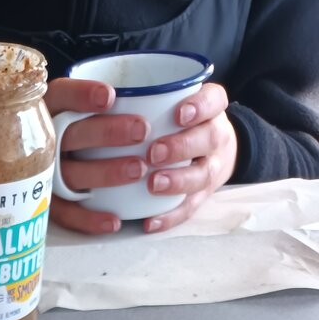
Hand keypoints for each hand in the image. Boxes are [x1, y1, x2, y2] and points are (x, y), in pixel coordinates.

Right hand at [46, 77, 149, 235]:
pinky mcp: (51, 204)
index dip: (81, 96)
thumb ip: (119, 98)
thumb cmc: (91, 124)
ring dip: (104, 173)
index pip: (61, 95)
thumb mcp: (96, 104)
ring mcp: (45, 174)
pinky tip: (115, 220)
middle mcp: (45, 141)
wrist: (51, 162)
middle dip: (106, 133)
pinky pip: (66, 215)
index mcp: (53, 108)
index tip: (110, 96)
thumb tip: (167, 93)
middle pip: (69, 136)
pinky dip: (89, 220)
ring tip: (139, 169)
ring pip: (70, 175)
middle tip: (142, 130)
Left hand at [143, 83, 236, 231]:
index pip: (214, 100)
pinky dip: (169, 217)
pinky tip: (149, 223)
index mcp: (210, 110)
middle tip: (154, 153)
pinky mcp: (201, 196)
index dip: (200, 107)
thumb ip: (151, 99)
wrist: (213, 151)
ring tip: (154, 184)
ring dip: (178, 181)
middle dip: (182, 146)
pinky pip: (188, 208)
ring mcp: (211, 168)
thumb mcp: (176, 103)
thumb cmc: (181, 124)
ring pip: (202, 175)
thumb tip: (104, 97)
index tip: (178, 114)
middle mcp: (215, 137)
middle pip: (209, 138)